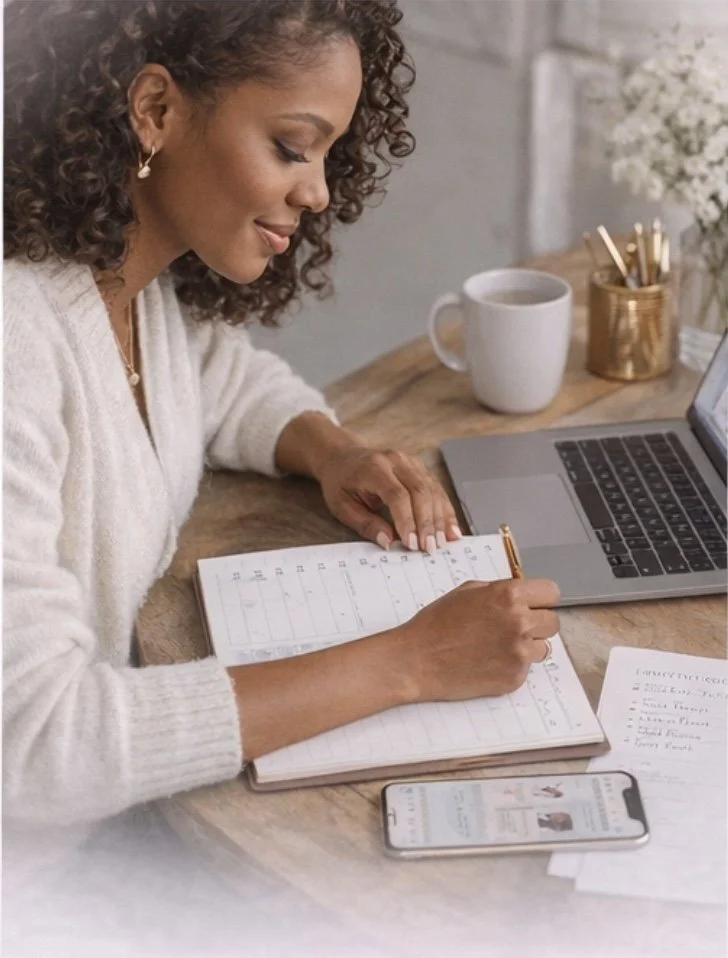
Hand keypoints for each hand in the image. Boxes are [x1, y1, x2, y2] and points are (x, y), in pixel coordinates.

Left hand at [317, 444, 461, 552]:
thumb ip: (365, 524)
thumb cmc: (340, 482)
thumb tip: (388, 542)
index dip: (407, 521)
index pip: (397, 495)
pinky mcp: (420, 468)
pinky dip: (445, 510)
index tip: (411, 544)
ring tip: (441, 543)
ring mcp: (411, 462)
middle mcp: (396, 461)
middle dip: (427, 523)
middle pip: (420, 491)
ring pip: (433, 490)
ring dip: (440, 519)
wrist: (343, 456)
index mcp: (374, 468)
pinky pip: (437, 489)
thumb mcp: (342, 506)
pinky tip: (450, 529)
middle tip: (429, 548)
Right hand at [395, 577, 560, 702]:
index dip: (541, 599)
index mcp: (509, 596)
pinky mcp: (514, 678)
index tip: (535, 604)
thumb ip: (500, 590)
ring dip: (527, 646)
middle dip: (536, 623)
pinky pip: (526, 669)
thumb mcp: (467, 591)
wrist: (417, 659)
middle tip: (513, 628)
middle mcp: (519, 623)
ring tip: (496, 646)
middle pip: (552, 622)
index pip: (551, 593)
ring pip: (543, 648)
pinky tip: (488, 661)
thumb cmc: (436, 624)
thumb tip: (521, 593)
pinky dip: (511, 665)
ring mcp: (519, 653)